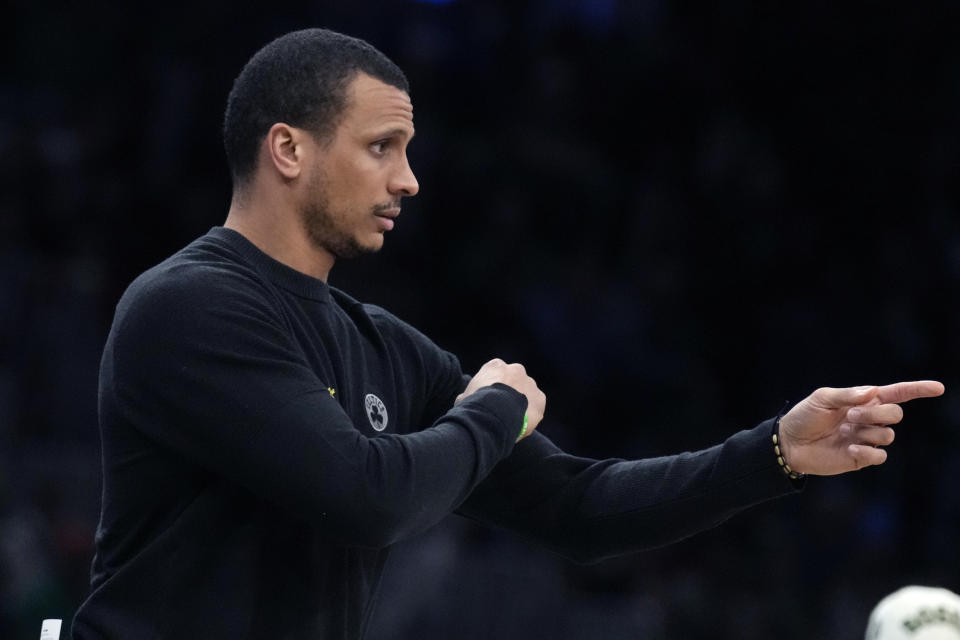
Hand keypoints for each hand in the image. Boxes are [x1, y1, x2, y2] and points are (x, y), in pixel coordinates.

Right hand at [456, 358, 545, 439]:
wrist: (492, 414)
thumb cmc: (474, 404)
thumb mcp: (463, 398)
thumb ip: (468, 395)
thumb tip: (464, 400)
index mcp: (495, 366)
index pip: (496, 374)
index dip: (492, 389)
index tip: (489, 401)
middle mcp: (516, 370)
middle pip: (514, 382)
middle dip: (510, 394)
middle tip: (501, 411)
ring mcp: (530, 383)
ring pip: (527, 394)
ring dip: (522, 404)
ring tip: (511, 421)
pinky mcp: (540, 399)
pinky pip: (536, 408)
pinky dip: (530, 416)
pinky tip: (520, 426)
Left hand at [778, 380, 944, 474]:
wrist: (789, 442)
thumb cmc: (805, 417)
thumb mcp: (822, 398)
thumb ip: (848, 395)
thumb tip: (873, 392)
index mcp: (863, 400)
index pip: (897, 394)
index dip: (918, 390)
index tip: (938, 388)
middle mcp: (869, 419)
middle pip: (895, 414)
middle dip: (877, 413)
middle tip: (850, 416)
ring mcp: (866, 439)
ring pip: (888, 434)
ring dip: (868, 431)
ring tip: (844, 430)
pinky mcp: (861, 458)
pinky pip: (880, 455)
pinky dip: (868, 451)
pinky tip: (851, 448)